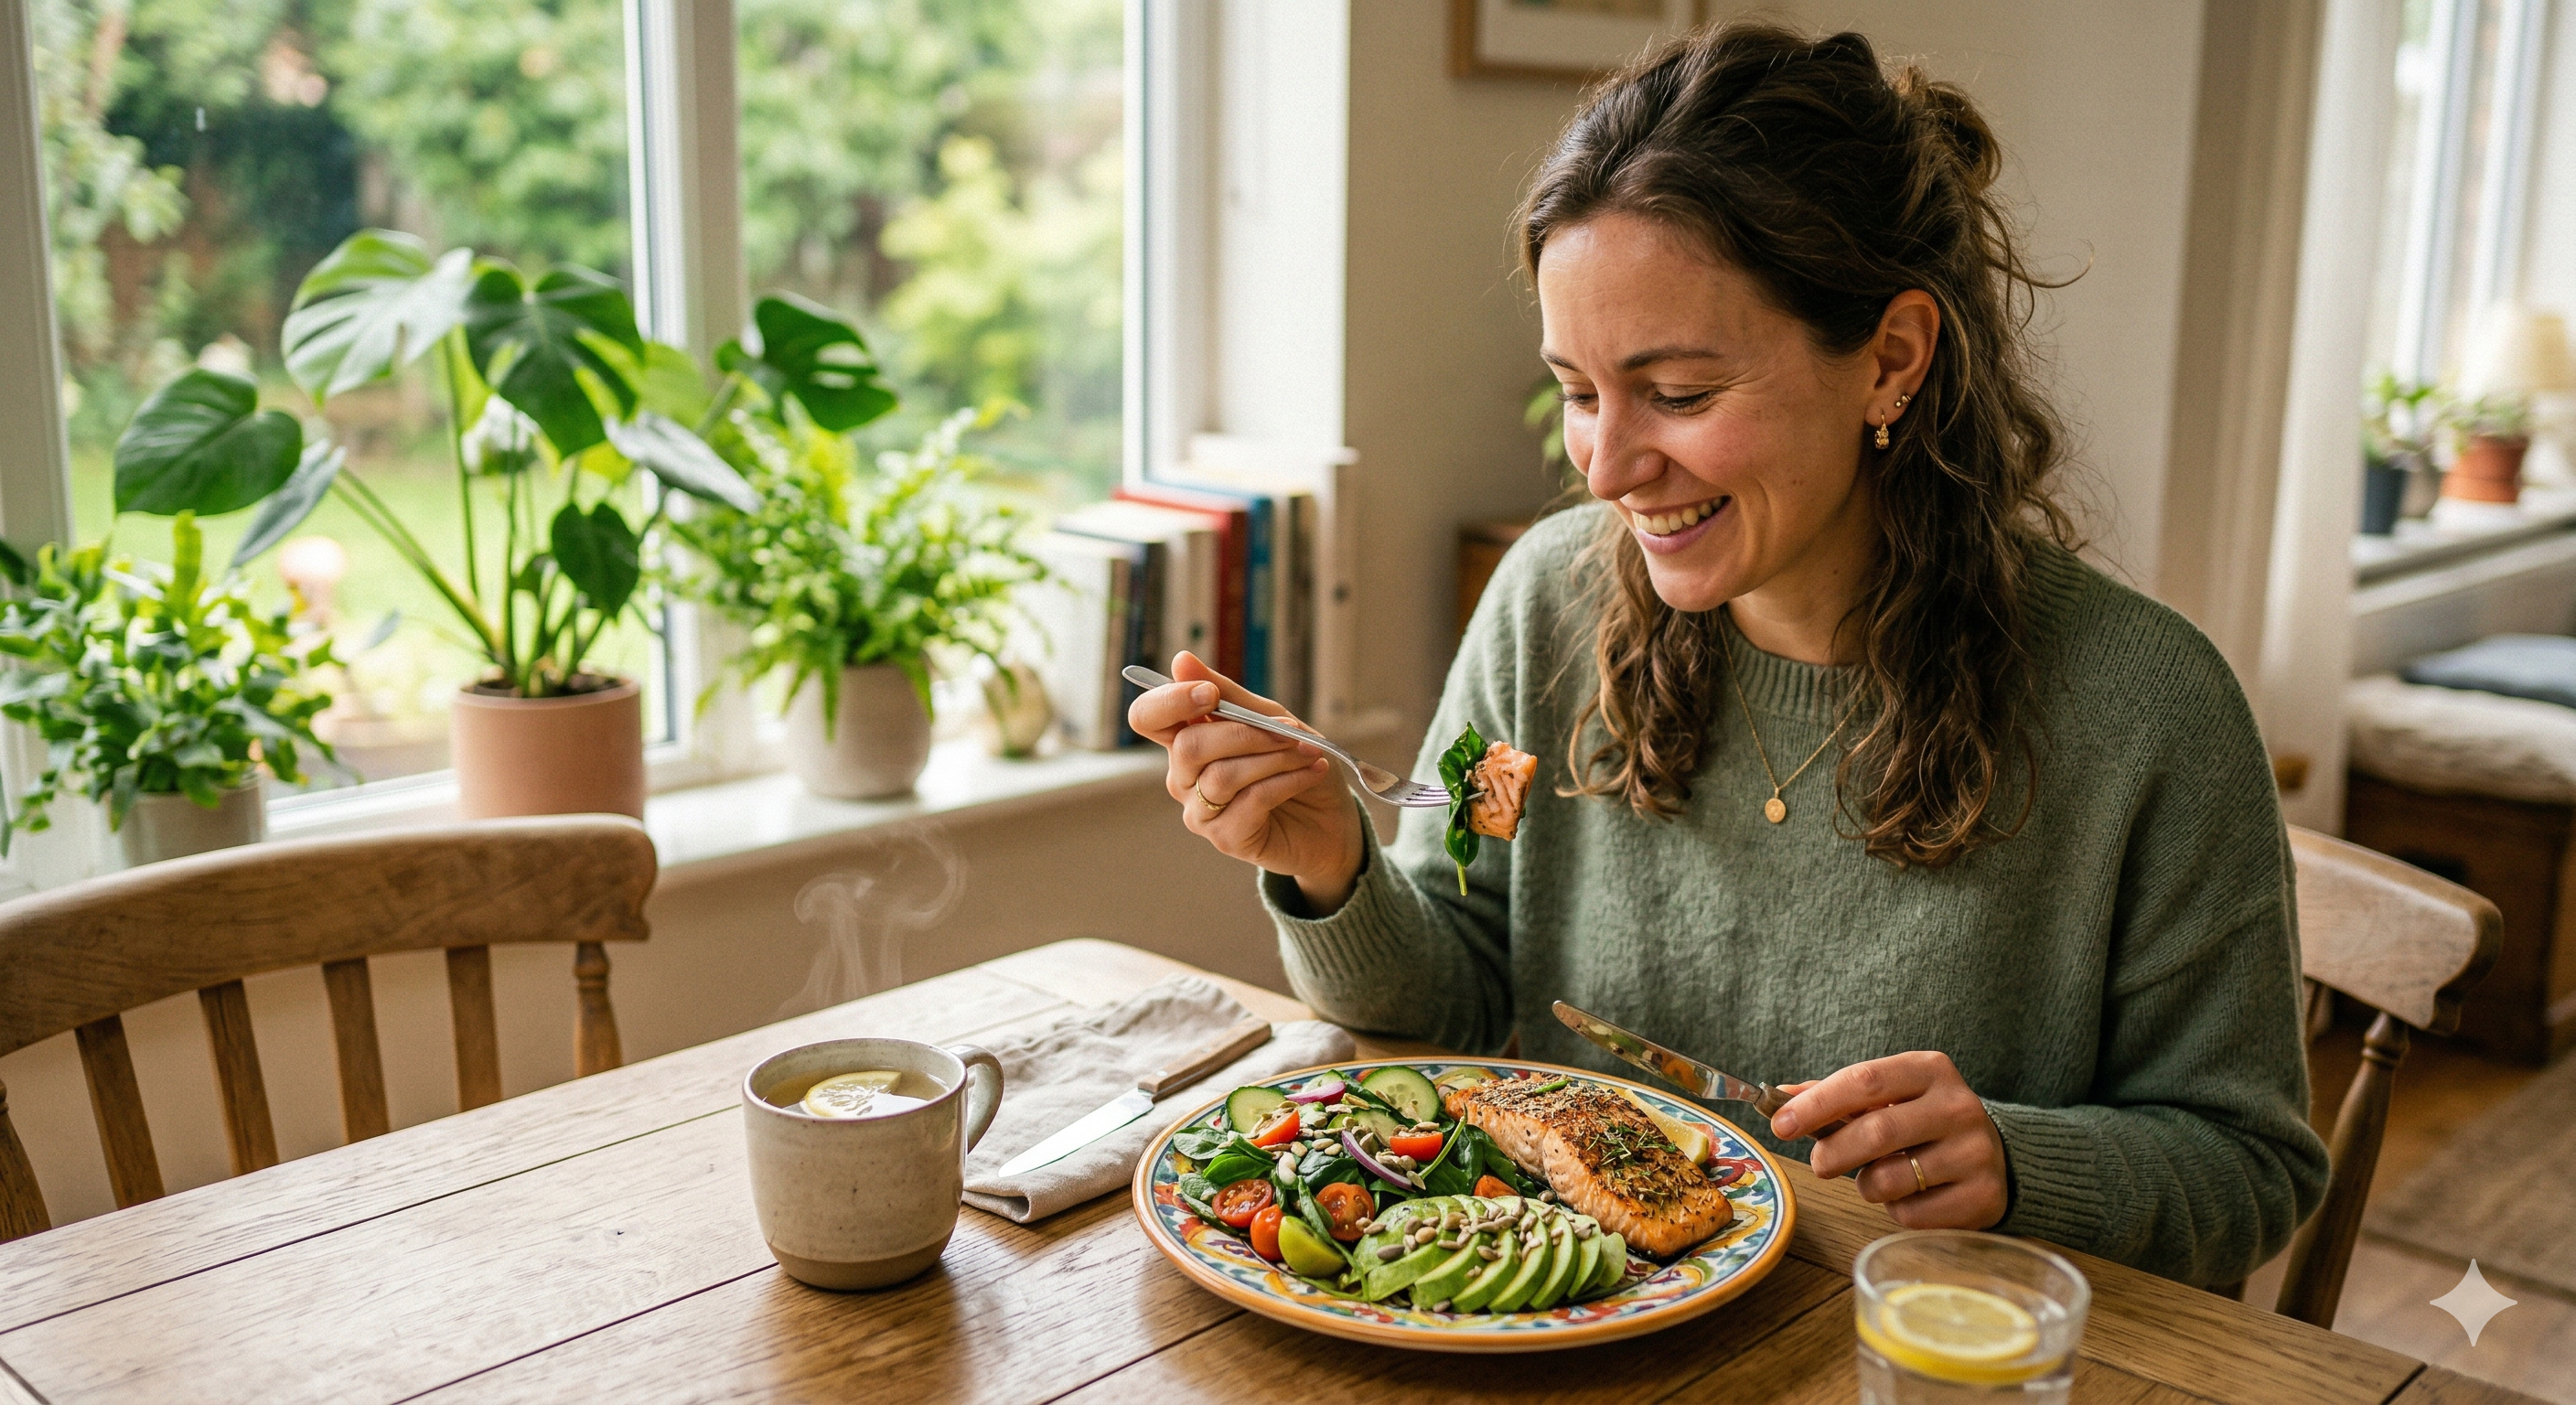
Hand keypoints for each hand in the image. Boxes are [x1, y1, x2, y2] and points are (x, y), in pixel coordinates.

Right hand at [1127, 651, 1365, 910]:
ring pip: (1222, 775)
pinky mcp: (1227, 837)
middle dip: (1245, 733)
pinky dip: (1288, 780)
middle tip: (1290, 731)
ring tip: (1309, 752)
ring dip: (1275, 757)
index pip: (1148, 718)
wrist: (1332, 819)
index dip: (1169, 702)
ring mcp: (1201, 811)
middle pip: (1188, 747)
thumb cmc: (1296, 762)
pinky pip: (1251, 800)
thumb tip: (1180, 660)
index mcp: (1186, 739)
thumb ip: (1228, 695)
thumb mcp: (1269, 718)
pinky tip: (1312, 772)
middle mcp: (1184, 777)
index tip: (1210, 694)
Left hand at [1771, 1052, 2007, 1230]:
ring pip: (1891, 1179)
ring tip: (1879, 1176)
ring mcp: (1975, 1153)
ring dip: (1867, 1185)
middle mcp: (1959, 1107)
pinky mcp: (1982, 1196)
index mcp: (1930, 1070)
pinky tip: (1911, 1195)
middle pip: (1877, 1131)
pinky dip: (1896, 1209)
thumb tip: (1780, 1096)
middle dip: (1834, 1152)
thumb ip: (1838, 1095)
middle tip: (1819, 1163)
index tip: (1780, 1124)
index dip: (1817, 1104)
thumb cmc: (1923, 1122)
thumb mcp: (1890, 1097)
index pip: (1866, 1080)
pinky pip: (1912, 1213)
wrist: (1995, 1156)